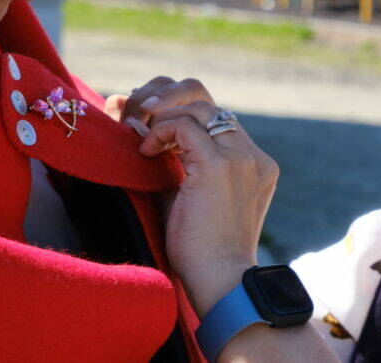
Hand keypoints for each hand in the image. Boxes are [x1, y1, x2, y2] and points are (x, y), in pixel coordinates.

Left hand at [131, 77, 279, 317]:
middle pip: (208, 99)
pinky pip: (183, 125)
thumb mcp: (185, 196)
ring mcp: (240, 156)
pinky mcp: (219, 164)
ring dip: (161, 114)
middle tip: (139, 116)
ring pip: (197, 105)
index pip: (215, 116)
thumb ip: (167, 158)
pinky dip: (159, 131)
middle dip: (168, 100)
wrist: (219, 280)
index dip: (179, 111)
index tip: (150, 125)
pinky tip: (146, 152)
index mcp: (253, 162)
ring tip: (141, 135)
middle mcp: (252, 153)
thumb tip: (128, 117)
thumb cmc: (201, 250)